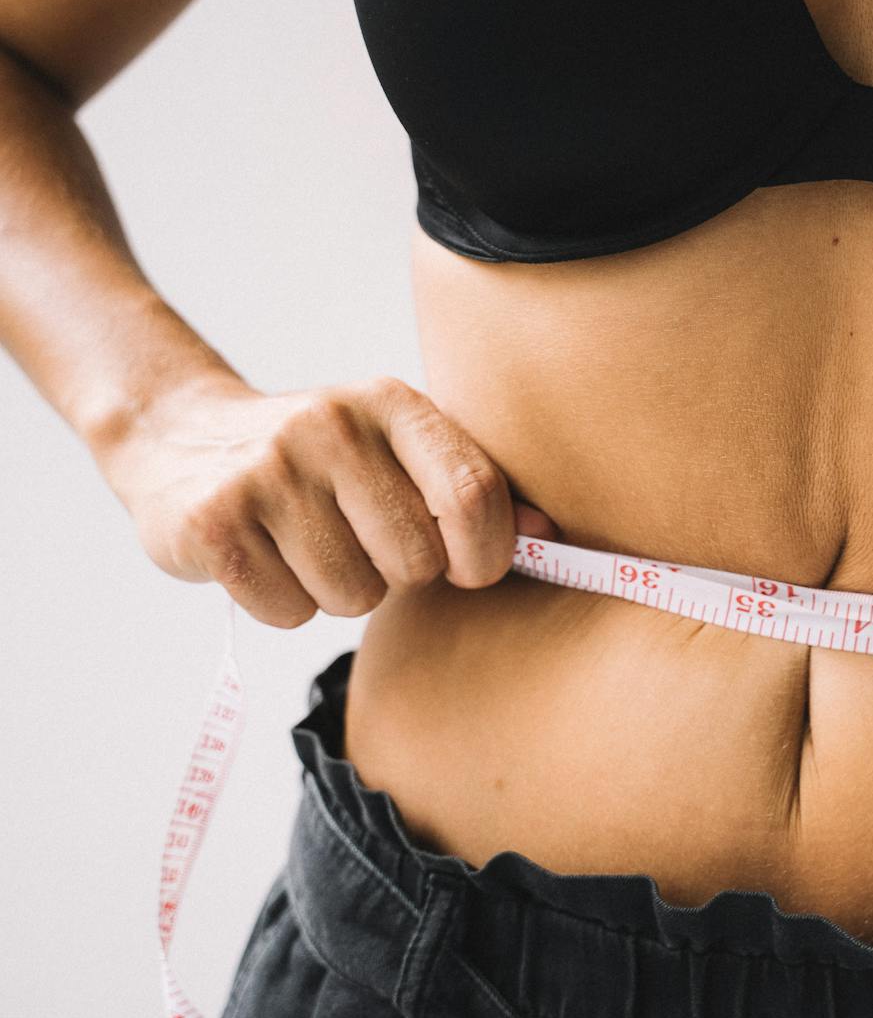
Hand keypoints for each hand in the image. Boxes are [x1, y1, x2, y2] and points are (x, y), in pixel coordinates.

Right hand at [94, 371, 559, 627]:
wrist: (178, 440)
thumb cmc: (320, 463)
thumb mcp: (397, 450)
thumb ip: (473, 487)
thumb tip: (550, 534)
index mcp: (392, 404)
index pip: (473, 494)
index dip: (485, 552)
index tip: (468, 566)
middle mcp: (329, 426)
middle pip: (416, 562)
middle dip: (397, 575)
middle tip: (357, 540)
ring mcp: (266, 471)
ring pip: (353, 597)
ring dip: (338, 592)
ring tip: (304, 543)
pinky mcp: (213, 522)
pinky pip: (290, 613)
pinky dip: (284, 604)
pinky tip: (262, 556)